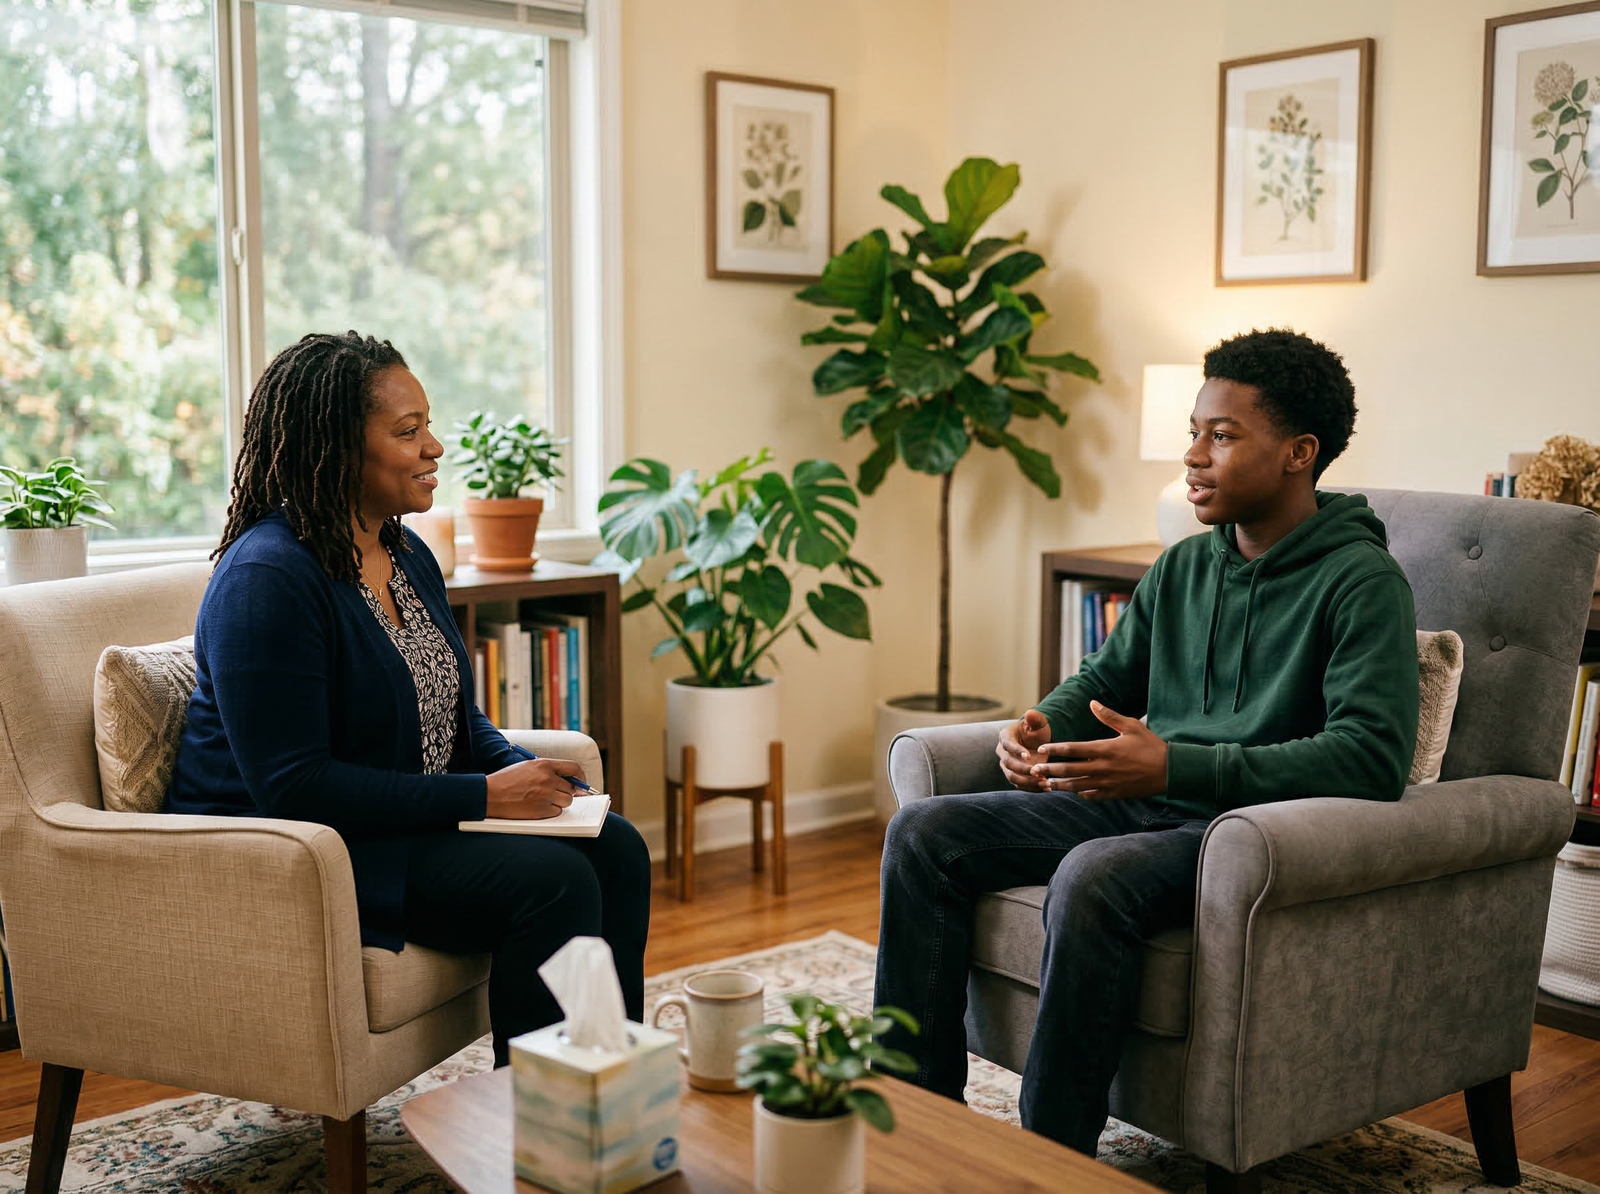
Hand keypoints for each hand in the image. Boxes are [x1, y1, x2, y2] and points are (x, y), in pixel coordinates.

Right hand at [484, 757, 584, 819]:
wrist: (490, 794)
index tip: (581, 782)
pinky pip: (557, 812)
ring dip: (560, 802)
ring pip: (567, 801)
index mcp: (544, 765)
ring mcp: (545, 795)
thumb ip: (547, 770)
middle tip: (559, 794)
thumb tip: (567, 779)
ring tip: (546, 800)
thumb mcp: (527, 767)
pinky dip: (551, 811)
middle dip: (567, 791)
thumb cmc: (506, 780)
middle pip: (571, 787)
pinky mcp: (541, 810)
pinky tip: (539, 807)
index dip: (580, 776)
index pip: (573, 768)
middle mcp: (548, 779)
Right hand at [997, 710, 1051, 791]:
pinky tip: (1047, 788)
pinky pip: (1021, 786)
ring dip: (1028, 782)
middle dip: (1023, 769)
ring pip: (1012, 777)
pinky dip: (1033, 788)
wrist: (1040, 743)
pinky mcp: (1015, 776)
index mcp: (1006, 736)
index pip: (1007, 744)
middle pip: (1008, 763)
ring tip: (1044, 782)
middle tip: (1038, 772)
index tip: (1028, 756)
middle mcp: (1003, 752)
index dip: (1016, 751)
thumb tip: (1030, 713)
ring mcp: (1008, 766)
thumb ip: (1035, 718)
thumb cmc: (1038, 730)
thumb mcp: (1039, 723)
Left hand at [1031, 701, 1167, 800]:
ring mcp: (1109, 783)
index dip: (1056, 749)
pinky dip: (1080, 794)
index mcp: (1106, 749)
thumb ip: (1109, 716)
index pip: (1074, 749)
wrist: (1170, 771)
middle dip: (1050, 770)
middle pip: (1070, 770)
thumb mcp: (1131, 726)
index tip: (1042, 749)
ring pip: (1078, 786)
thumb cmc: (1150, 746)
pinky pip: (1093, 796)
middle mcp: (1104, 768)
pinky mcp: (1115, 794)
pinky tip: (1073, 792)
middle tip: (1034, 769)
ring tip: (1046, 784)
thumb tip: (1092, 702)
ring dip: (1060, 785)